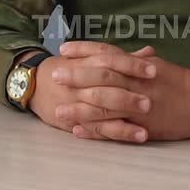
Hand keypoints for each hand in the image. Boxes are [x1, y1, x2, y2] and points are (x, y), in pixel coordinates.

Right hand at [28, 42, 156, 141]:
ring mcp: (77, 103)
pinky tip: (135, 137)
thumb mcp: (92, 58)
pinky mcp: (75, 122)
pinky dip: (116, 133)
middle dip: (128, 94)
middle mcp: (82, 82)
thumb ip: (122, 57)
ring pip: (101, 111)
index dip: (132, 64)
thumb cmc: (70, 68)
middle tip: (151, 101)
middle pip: (106, 86)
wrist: (36, 83)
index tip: (154, 69)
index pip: (111, 60)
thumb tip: (150, 53)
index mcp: (88, 62)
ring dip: (124, 120)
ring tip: (146, 126)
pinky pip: (97, 129)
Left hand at [58, 46, 189, 141]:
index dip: (84, 50)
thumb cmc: (181, 82)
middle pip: (101, 77)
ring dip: (79, 107)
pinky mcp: (143, 126)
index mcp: (139, 65)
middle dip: (76, 76)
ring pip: (104, 105)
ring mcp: (139, 105)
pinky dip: (95, 130)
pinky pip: (114, 128)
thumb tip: (121, 54)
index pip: (107, 53)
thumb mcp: (158, 65)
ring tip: (58, 109)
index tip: (65, 49)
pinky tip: (78, 131)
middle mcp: (137, 83)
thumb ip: (136, 61)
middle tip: (54, 75)